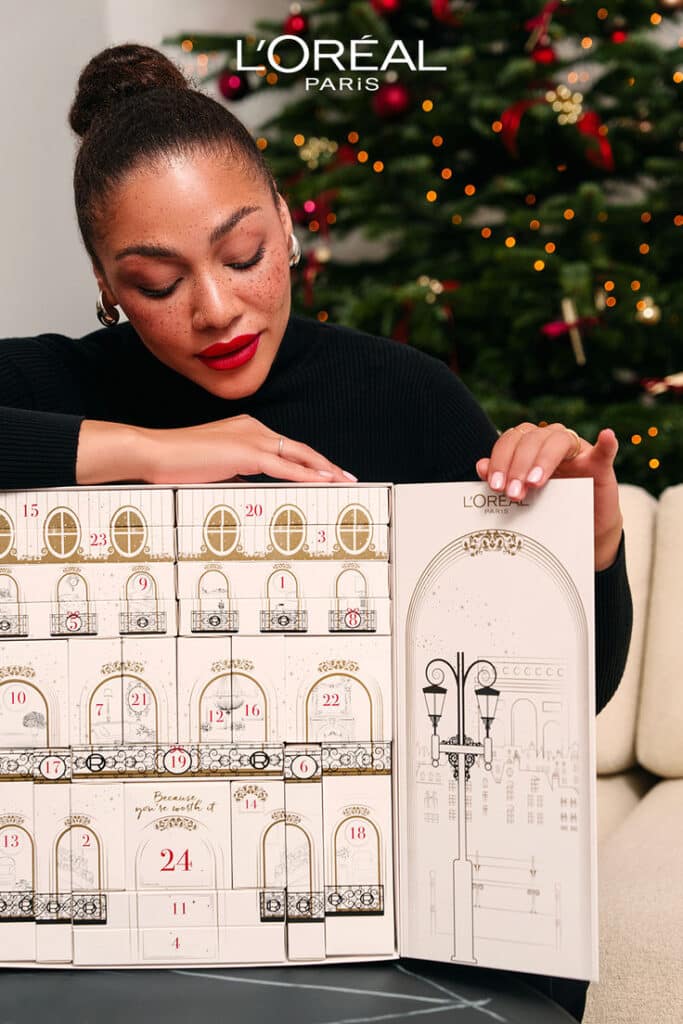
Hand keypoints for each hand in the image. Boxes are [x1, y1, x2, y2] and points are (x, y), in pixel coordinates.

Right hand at [77, 416, 355, 484]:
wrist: (153, 452)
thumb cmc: (175, 464)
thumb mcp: (213, 470)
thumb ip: (236, 475)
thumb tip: (251, 489)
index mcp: (246, 430)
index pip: (286, 448)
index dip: (310, 462)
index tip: (328, 474)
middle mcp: (253, 428)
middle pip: (300, 449)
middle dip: (327, 465)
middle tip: (349, 478)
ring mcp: (250, 437)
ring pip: (298, 455)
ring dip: (324, 470)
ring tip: (344, 482)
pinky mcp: (246, 451)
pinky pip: (284, 466)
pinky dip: (306, 475)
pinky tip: (323, 482)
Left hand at [475, 422, 622, 569]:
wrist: (580, 527)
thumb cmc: (548, 506)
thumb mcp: (522, 494)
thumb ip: (503, 478)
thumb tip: (480, 466)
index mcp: (530, 444)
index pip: (511, 440)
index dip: (500, 460)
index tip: (495, 485)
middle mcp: (552, 441)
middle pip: (531, 439)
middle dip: (517, 466)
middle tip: (513, 493)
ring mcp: (578, 451)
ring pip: (558, 440)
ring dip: (543, 460)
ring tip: (534, 482)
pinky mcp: (600, 465)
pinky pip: (604, 451)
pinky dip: (606, 443)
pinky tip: (606, 436)